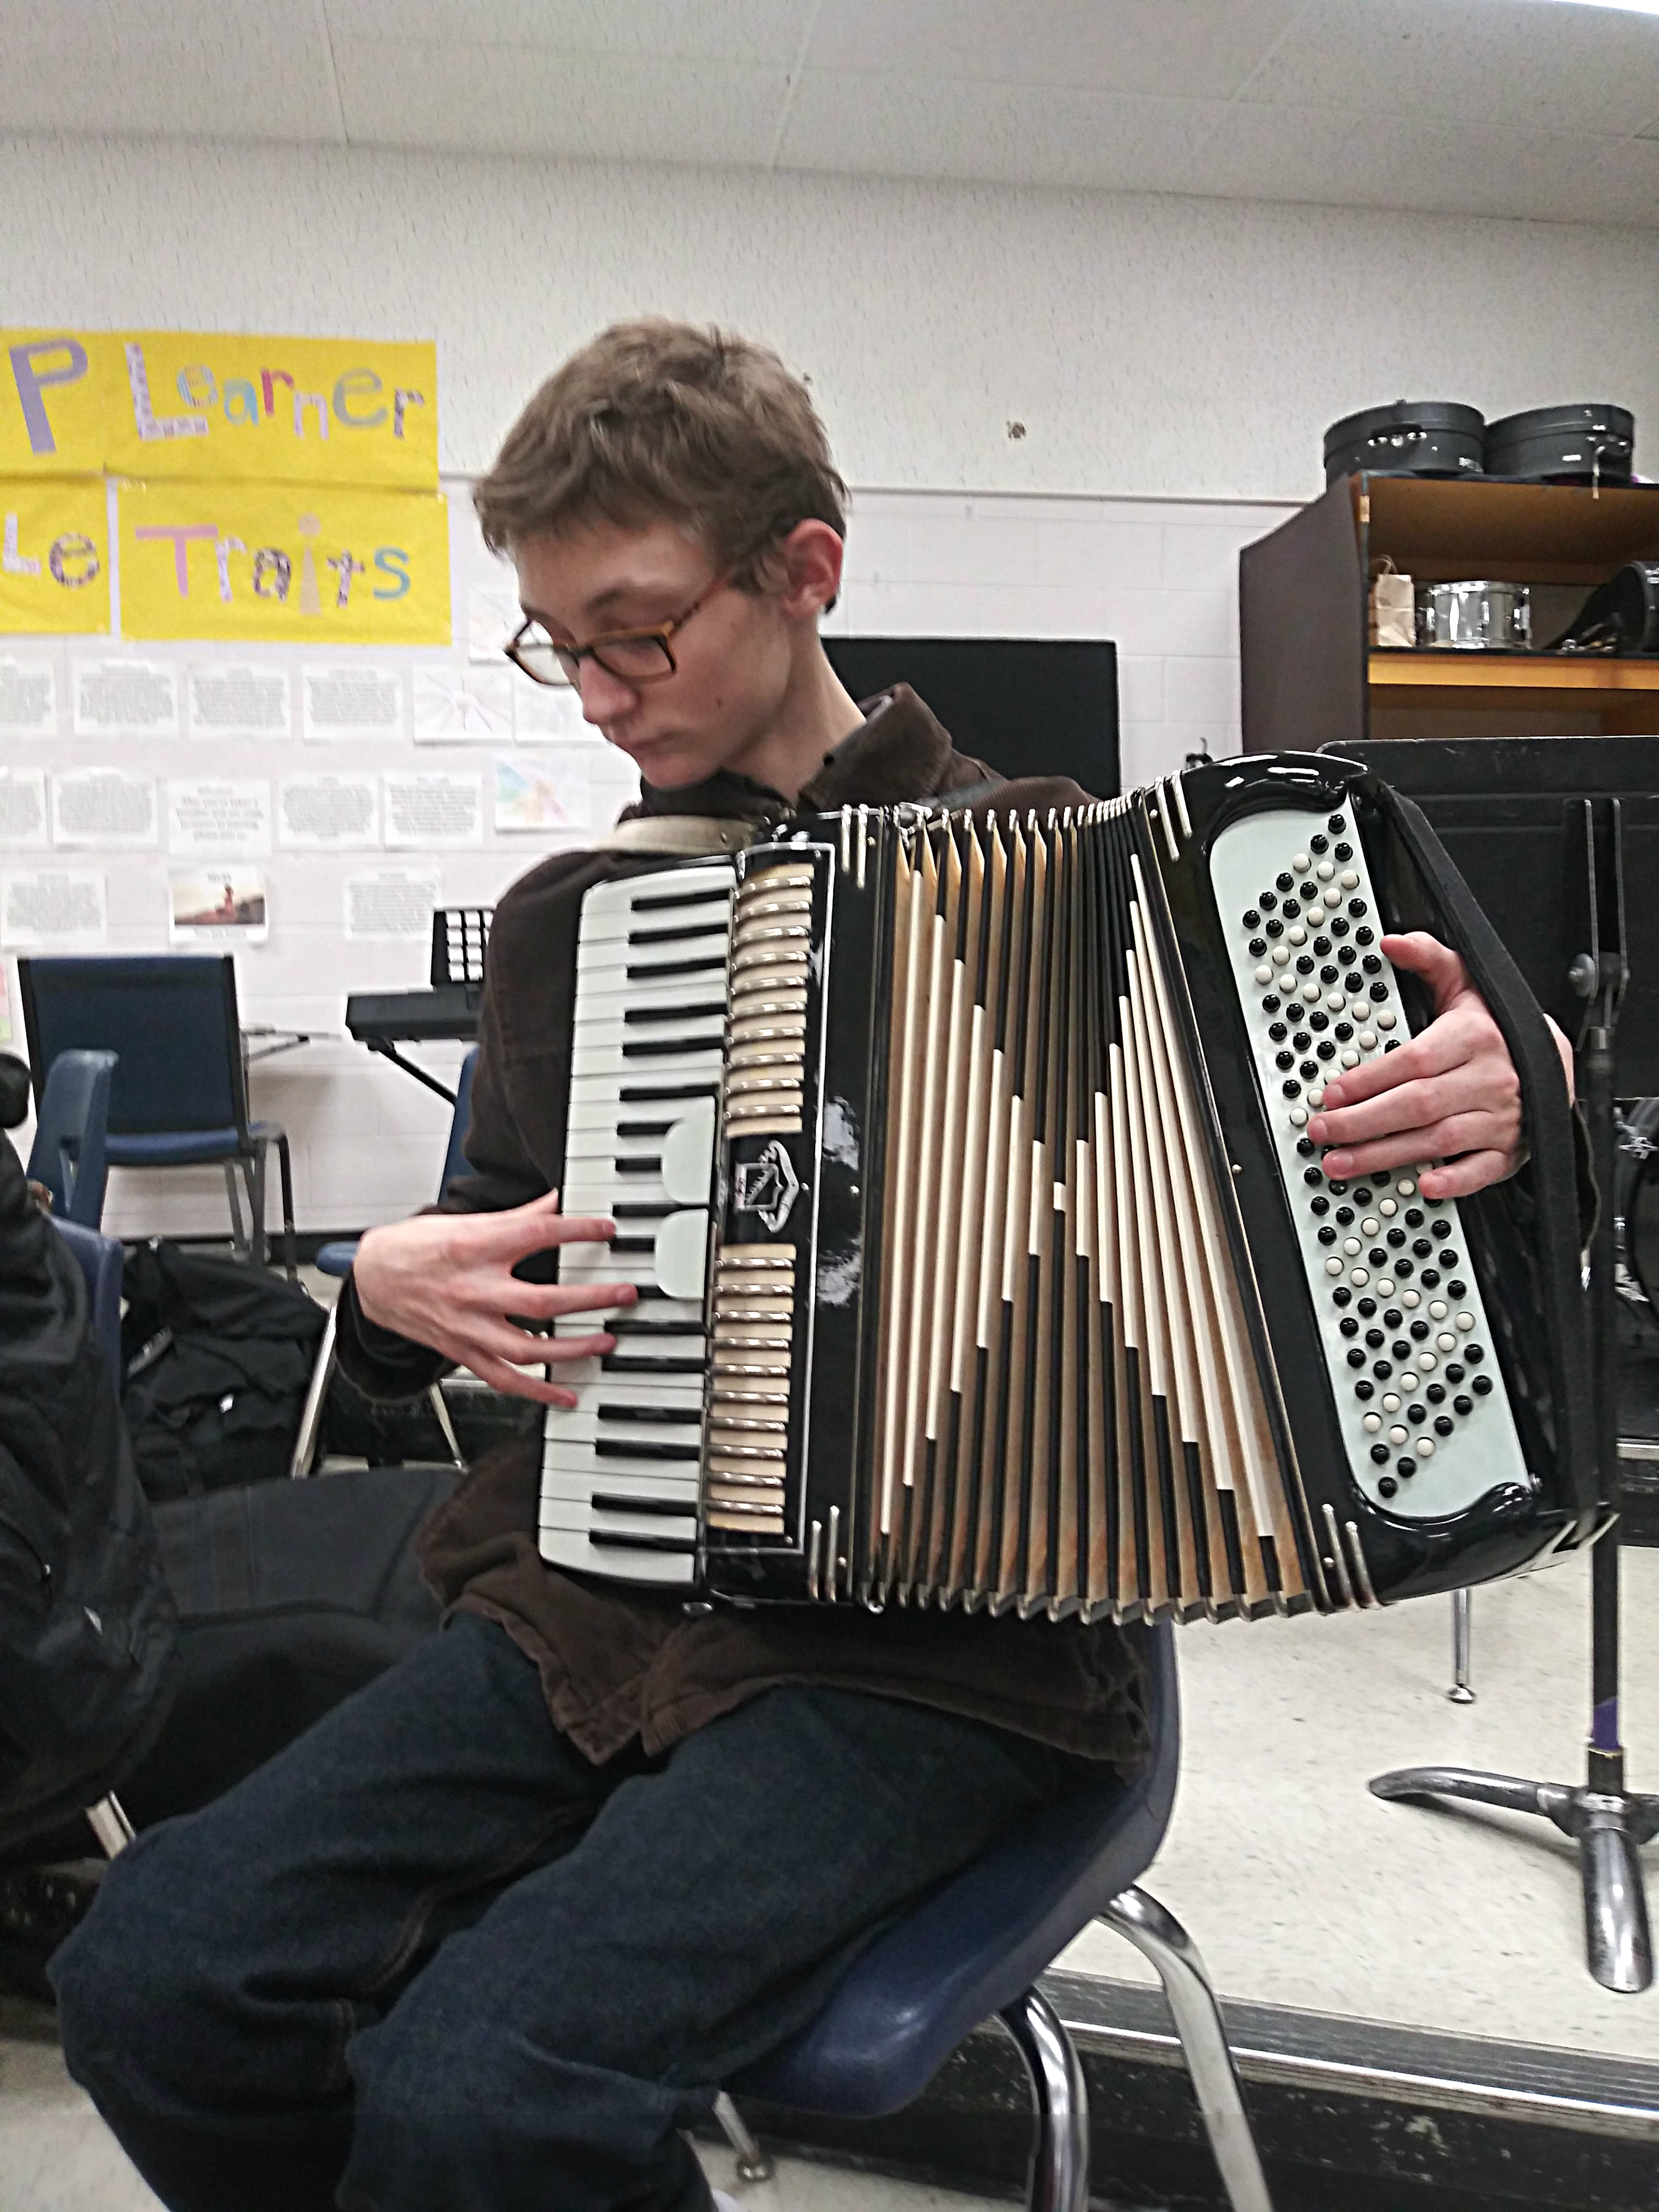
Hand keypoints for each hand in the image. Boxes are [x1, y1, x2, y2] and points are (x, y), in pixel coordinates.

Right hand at [353, 1189, 635, 1405]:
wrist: (373, 1279)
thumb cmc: (415, 1248)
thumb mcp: (464, 1221)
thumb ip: (516, 1217)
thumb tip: (556, 1200)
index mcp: (474, 1248)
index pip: (536, 1236)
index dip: (577, 1232)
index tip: (606, 1231)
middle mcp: (472, 1290)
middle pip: (541, 1302)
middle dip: (589, 1300)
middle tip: (623, 1294)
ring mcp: (468, 1327)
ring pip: (528, 1348)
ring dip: (572, 1350)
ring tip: (605, 1341)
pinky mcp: (463, 1352)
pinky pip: (504, 1379)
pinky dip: (538, 1391)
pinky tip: (566, 1393)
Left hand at [1305, 933, 1564, 1201]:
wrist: (1555, 1061)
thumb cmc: (1496, 1028)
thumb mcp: (1467, 985)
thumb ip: (1430, 959)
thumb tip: (1391, 941)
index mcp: (1473, 1038)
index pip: (1412, 1061)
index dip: (1368, 1079)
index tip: (1331, 1093)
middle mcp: (1489, 1079)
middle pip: (1418, 1104)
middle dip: (1364, 1122)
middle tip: (1323, 1132)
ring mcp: (1501, 1117)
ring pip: (1439, 1140)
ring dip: (1387, 1155)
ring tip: (1343, 1163)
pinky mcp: (1510, 1149)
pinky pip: (1483, 1169)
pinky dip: (1454, 1181)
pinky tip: (1423, 1186)